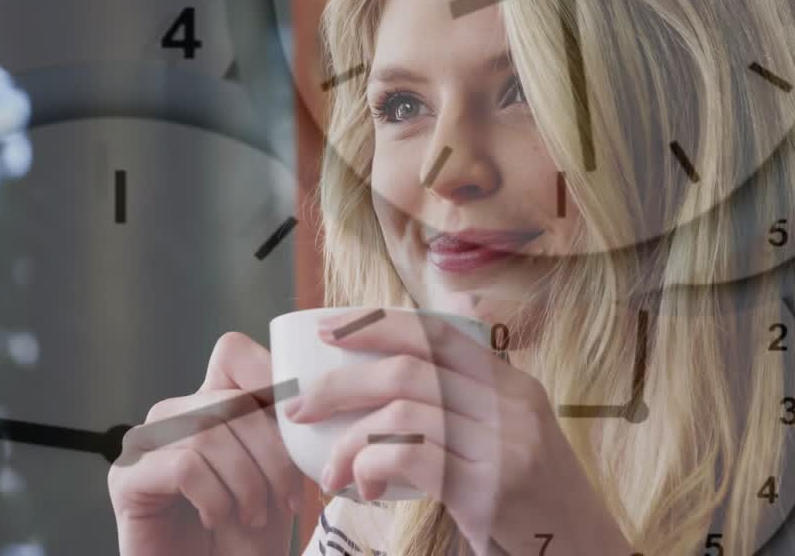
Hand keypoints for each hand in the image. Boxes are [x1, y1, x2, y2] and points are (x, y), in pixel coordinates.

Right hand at [108, 332, 307, 555]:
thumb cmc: (245, 539)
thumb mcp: (279, 477)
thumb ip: (283, 432)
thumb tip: (310, 395)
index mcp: (208, 405)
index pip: (232, 352)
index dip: (270, 377)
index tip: (299, 427)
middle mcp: (172, 415)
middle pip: (230, 399)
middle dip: (272, 454)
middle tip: (285, 499)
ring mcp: (144, 445)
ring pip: (207, 432)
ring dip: (246, 482)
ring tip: (252, 515)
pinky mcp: (125, 479)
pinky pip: (183, 467)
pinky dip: (213, 497)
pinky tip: (215, 519)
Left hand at [284, 308, 631, 555]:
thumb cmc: (531, 503)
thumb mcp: (509, 439)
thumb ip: (467, 402)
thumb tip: (403, 365)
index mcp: (511, 384)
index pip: (435, 332)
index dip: (374, 324)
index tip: (324, 331)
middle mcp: (512, 404)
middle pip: (407, 368)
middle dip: (340, 384)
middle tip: (298, 407)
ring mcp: (506, 445)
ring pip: (400, 414)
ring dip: (348, 444)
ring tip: (332, 475)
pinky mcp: (492, 490)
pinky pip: (409, 459)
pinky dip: (372, 469)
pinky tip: (366, 492)